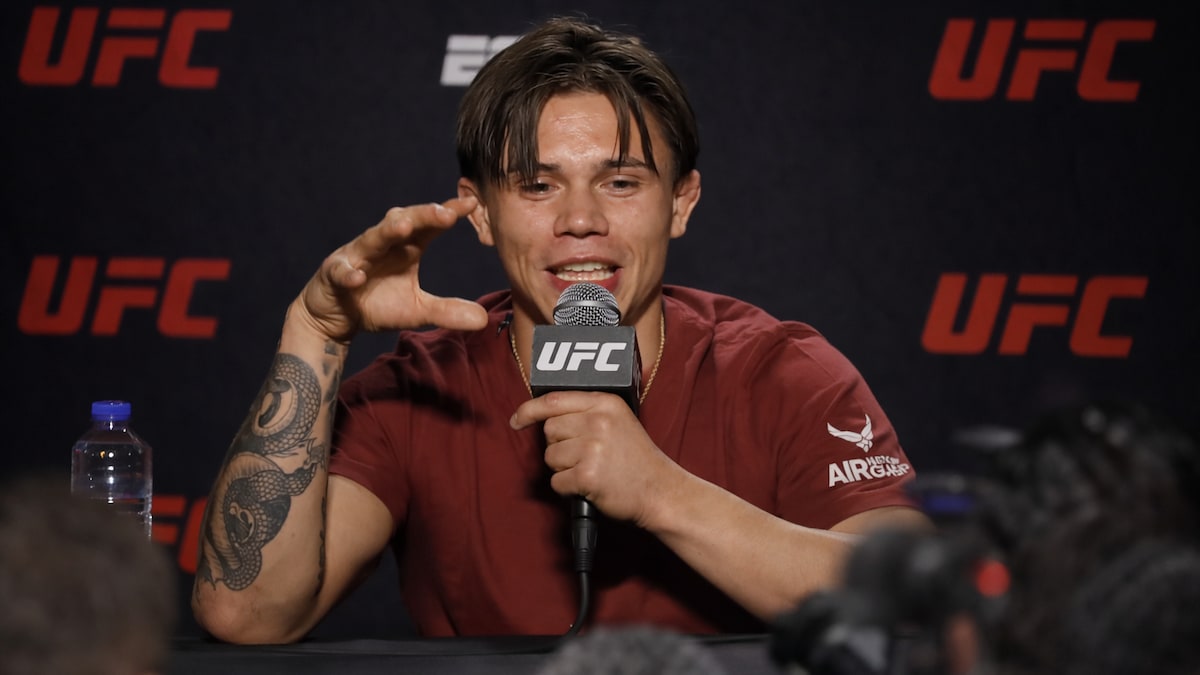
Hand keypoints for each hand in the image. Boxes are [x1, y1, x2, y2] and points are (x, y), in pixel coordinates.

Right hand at [291, 196, 488, 341]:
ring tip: (402, 227)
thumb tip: (484, 319)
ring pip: (372, 239)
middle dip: (423, 215)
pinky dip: (349, 273)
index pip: (429, 226)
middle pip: (403, 222)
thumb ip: (447, 311)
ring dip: (386, 232)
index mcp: (406, 247)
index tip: (471, 205)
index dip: (447, 214)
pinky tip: (358, 277)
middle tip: (445, 212)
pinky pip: (341, 271)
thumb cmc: (377, 304)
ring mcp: (356, 256)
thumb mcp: (417, 311)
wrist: (335, 317)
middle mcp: (382, 244)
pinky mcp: (333, 274)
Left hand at [510, 391, 681, 525]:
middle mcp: (598, 422)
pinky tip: (589, 486)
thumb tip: (544, 416)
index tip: (517, 419)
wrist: (660, 491)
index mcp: (605, 404)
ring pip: (550, 457)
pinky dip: (568, 488)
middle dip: (559, 446)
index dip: (529, 410)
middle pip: (549, 431)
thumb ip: (587, 413)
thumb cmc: (636, 460)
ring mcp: (592, 448)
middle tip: (584, 456)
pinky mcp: (587, 475)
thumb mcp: (619, 422)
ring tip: (591, 470)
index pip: (554, 400)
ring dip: (563, 469)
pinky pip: (557, 481)